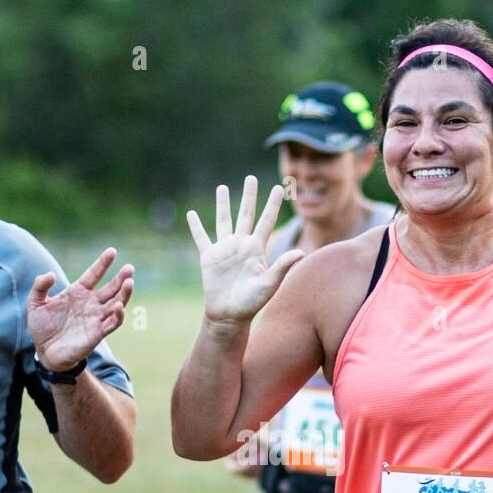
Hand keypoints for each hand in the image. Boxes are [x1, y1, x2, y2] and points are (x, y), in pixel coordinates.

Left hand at [28, 249, 132, 371]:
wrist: (45, 352)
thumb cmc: (42, 327)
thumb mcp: (35, 303)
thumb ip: (39, 287)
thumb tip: (50, 275)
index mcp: (78, 292)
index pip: (94, 274)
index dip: (103, 263)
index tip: (112, 252)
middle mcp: (91, 303)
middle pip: (111, 288)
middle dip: (121, 278)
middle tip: (129, 268)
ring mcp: (96, 317)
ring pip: (117, 303)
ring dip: (124, 293)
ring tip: (130, 282)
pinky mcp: (98, 332)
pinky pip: (113, 322)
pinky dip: (118, 315)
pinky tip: (119, 306)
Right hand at [186, 175, 303, 327]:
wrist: (229, 315)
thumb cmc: (252, 303)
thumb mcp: (269, 284)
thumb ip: (282, 266)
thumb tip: (301, 252)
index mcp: (257, 249)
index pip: (266, 221)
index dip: (272, 204)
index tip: (279, 187)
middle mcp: (241, 245)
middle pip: (246, 214)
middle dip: (249, 196)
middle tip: (250, 178)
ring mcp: (225, 250)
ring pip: (223, 221)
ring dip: (223, 205)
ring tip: (222, 188)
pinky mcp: (209, 257)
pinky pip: (201, 238)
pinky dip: (196, 226)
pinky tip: (191, 215)